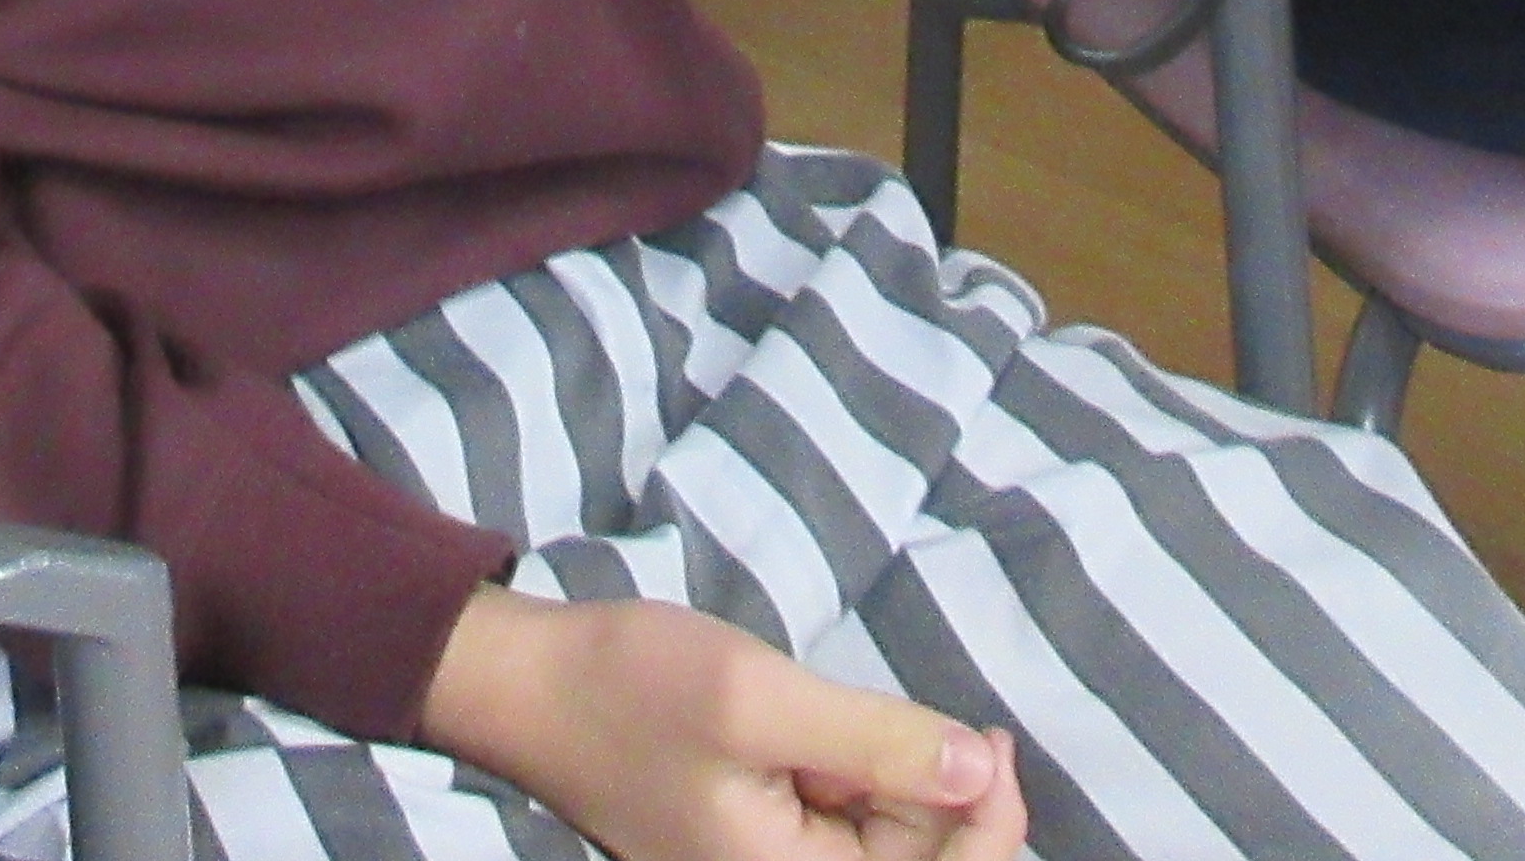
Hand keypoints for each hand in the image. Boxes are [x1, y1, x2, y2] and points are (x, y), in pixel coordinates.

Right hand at [421, 588, 1025, 860]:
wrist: (531, 682)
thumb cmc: (629, 687)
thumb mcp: (760, 697)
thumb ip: (876, 741)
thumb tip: (980, 772)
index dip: (987, 823)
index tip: (993, 743)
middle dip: (947, 800)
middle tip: (962, 724)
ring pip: (882, 843)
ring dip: (904, 787)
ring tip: (865, 721)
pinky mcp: (755, 837)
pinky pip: (840, 824)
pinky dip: (864, 780)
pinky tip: (844, 735)